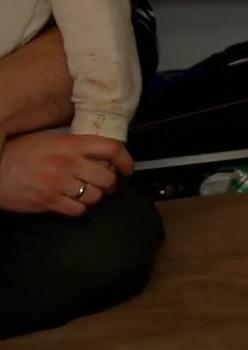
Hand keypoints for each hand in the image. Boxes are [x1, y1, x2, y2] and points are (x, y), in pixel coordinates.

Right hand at [0, 132, 131, 215]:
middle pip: (108, 178)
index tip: (128, 169)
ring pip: (95, 196)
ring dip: (94, 197)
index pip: (111, 149)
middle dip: (110, 184)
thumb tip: (100, 153)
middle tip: (105, 184)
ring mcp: (58, 183)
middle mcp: (67, 163)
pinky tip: (70, 202)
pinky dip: (78, 208)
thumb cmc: (17, 153)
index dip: (126, 160)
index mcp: (69, 144)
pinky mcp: (48, 201)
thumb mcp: (48, 140)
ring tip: (84, 192)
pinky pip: (78, 210)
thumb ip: (74, 145)